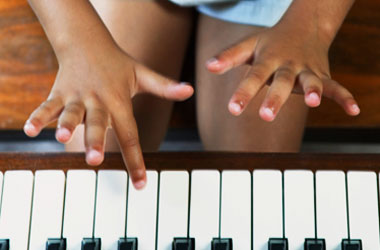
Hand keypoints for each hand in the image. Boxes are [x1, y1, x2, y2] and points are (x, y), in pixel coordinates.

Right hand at [23, 45, 192, 188]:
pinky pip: (48, 105)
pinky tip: (29, 130)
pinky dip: (38, 116)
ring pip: (71, 113)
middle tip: (94, 160)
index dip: (135, 160)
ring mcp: (78, 96)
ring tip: (60, 138)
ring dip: (64, 125)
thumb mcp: (143, 75)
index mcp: (120, 101)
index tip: (140, 185)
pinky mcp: (59, 92)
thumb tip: (190, 91)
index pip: (130, 134)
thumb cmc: (118, 65)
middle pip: (98, 123)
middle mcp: (99, 101)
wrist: (88, 41)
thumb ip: (165, 87)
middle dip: (94, 141)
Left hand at [206, 24, 359, 120]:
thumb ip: (229, 57)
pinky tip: (354, 110)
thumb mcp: (249, 46)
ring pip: (310, 81)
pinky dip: (344, 96)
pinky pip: (335, 85)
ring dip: (313, 91)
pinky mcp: (322, 74)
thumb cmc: (270, 41)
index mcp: (268, 59)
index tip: (233, 109)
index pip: (254, 77)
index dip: (244, 93)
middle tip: (266, 116)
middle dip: (275, 99)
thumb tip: (207, 66)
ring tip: (313, 102)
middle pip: (281, 82)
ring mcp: (306, 70)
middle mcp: (288, 65)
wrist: (303, 26)